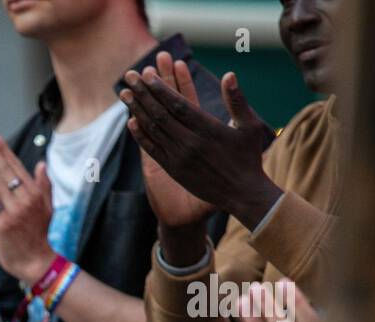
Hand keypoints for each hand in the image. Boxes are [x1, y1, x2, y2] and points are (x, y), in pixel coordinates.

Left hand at [0, 132, 55, 284]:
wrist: (37, 264)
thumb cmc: (39, 237)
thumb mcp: (47, 209)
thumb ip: (44, 186)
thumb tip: (41, 164)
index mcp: (35, 194)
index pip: (16, 167)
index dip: (3, 151)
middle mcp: (25, 199)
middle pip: (6, 171)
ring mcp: (14, 211)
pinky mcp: (3, 224)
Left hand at [121, 59, 281, 229]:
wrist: (241, 194)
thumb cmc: (248, 158)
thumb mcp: (249, 127)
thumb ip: (237, 101)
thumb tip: (229, 74)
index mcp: (209, 129)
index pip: (179, 104)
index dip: (162, 89)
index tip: (148, 75)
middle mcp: (191, 143)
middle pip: (161, 114)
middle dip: (144, 94)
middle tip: (129, 77)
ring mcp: (179, 158)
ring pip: (154, 130)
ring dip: (137, 110)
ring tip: (125, 94)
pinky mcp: (173, 170)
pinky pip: (153, 150)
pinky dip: (141, 135)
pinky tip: (131, 121)